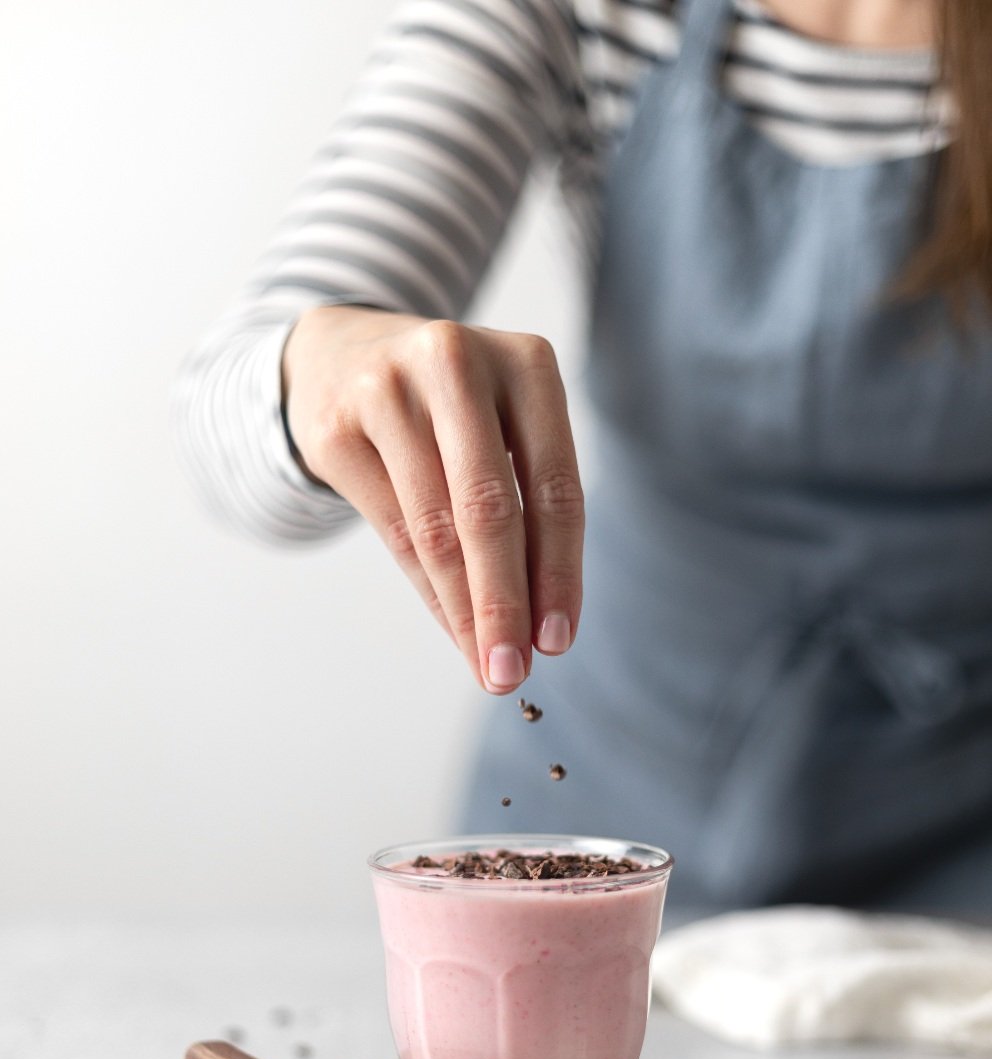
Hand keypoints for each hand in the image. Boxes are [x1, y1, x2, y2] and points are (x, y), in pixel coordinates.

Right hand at [282, 306, 583, 692]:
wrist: (339, 355)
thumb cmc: (448, 411)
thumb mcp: (503, 430)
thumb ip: (528, 509)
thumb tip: (540, 629)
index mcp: (525, 362)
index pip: (555, 486)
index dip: (559, 571)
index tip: (559, 641)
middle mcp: (456, 364)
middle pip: (489, 509)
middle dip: (505, 603)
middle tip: (513, 672)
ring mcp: (387, 390)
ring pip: (435, 529)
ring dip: (464, 611)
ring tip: (485, 665)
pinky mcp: (336, 428)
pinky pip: (393, 530)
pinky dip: (428, 591)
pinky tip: (451, 627)